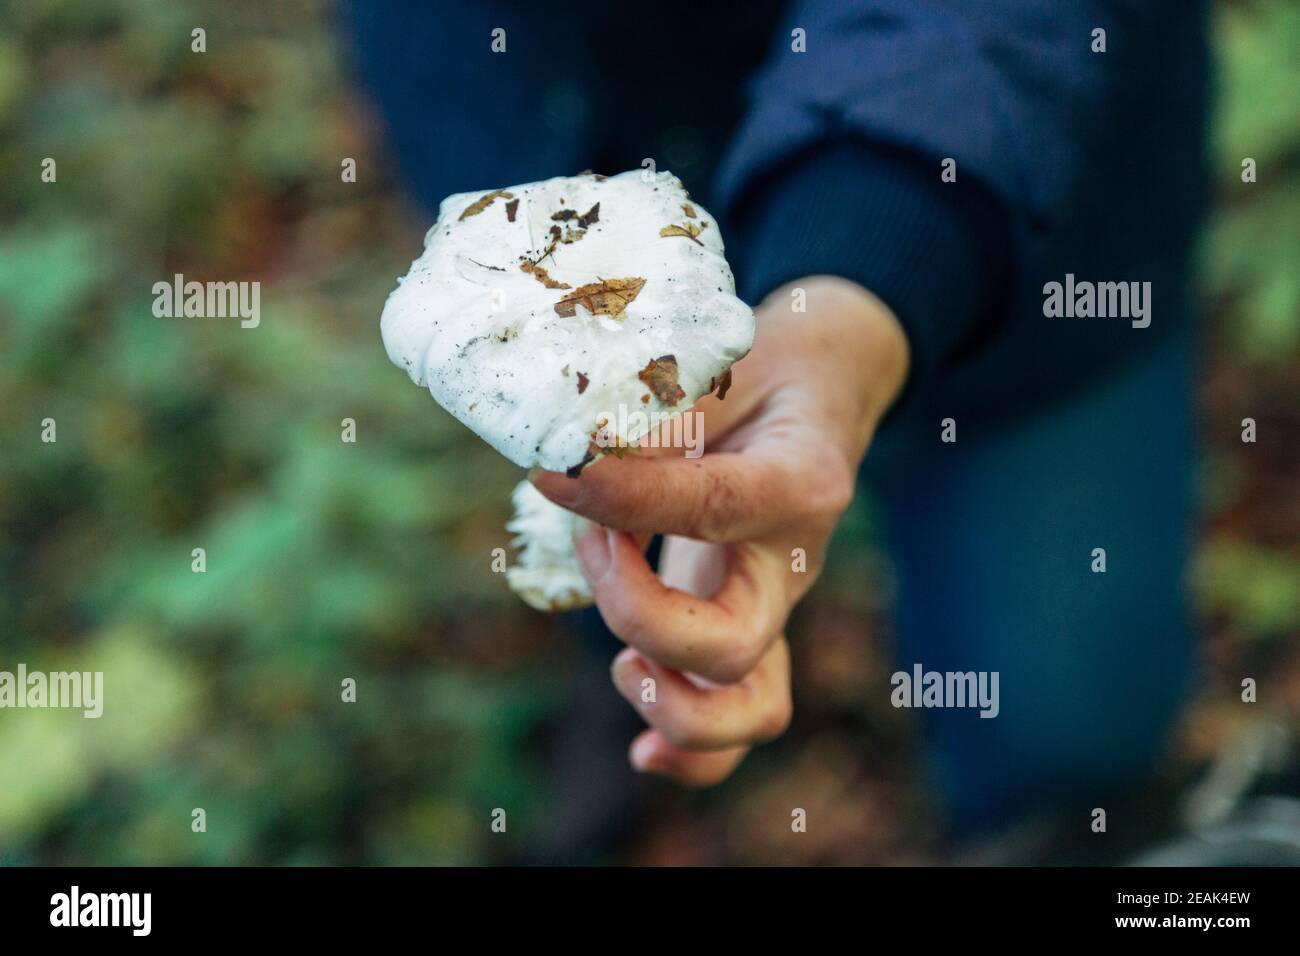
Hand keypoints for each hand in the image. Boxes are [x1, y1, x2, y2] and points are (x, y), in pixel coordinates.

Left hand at [531, 276, 909, 784]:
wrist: (815, 391)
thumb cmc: (756, 372)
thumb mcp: (713, 369)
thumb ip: (653, 418)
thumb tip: (565, 465)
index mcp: (800, 481)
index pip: (714, 506)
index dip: (627, 501)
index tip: (557, 473)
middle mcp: (796, 561)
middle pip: (730, 643)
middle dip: (635, 611)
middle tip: (591, 542)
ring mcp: (779, 607)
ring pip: (753, 709)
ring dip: (665, 698)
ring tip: (619, 658)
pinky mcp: (757, 631)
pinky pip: (740, 723)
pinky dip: (692, 754)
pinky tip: (641, 755)